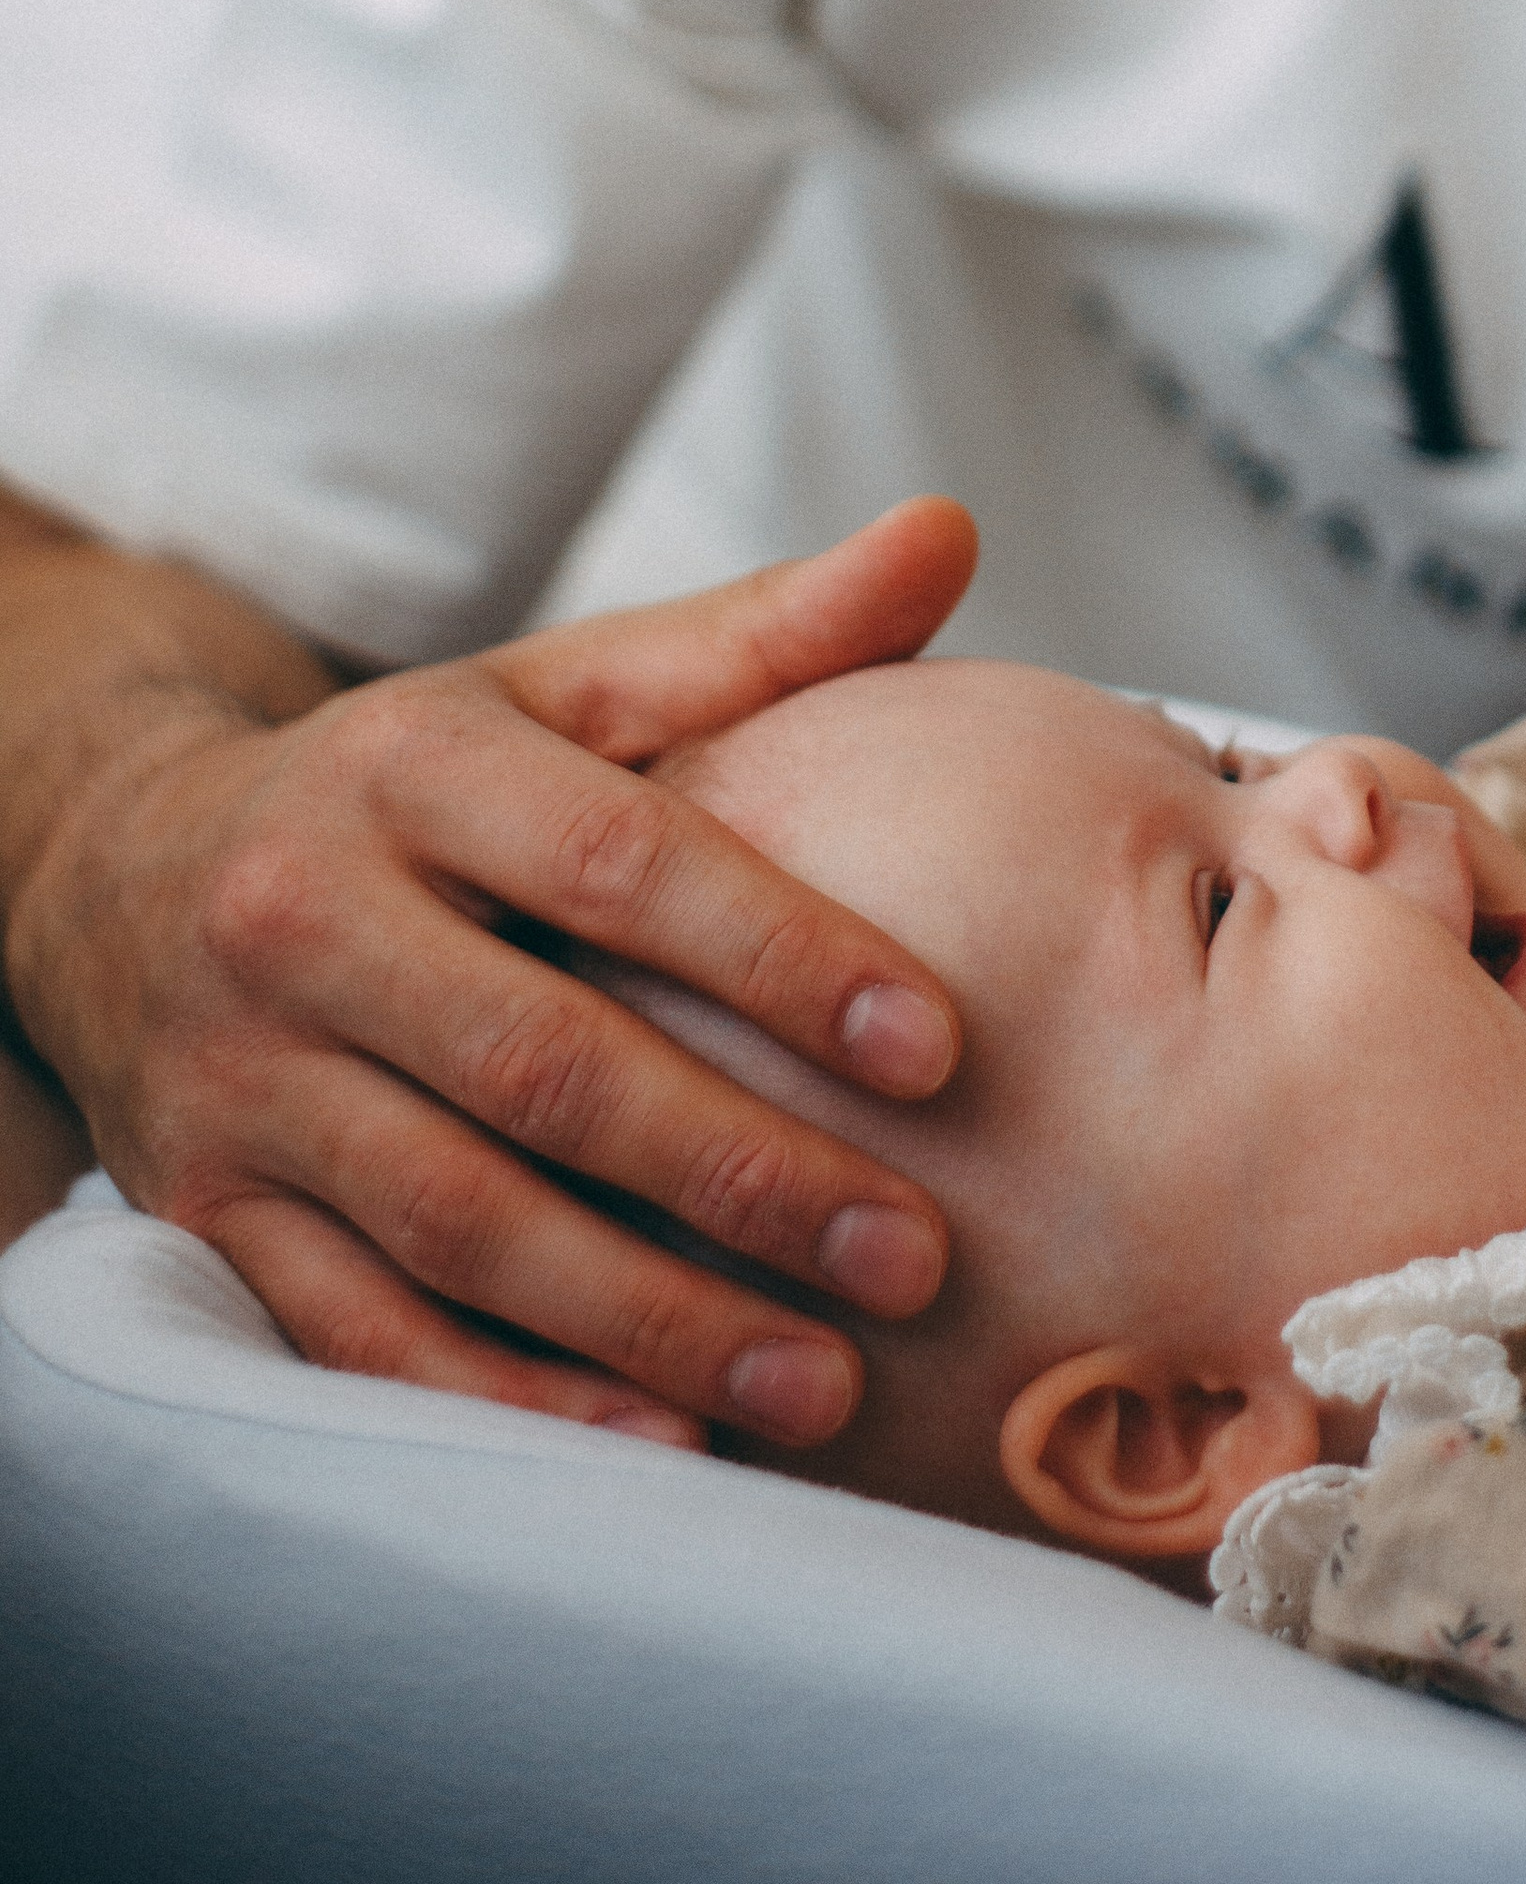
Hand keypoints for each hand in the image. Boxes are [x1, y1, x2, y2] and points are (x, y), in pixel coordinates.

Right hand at [8, 500, 977, 1447]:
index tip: (937, 1045)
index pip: (618, 864)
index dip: (782, 955)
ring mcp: (246, 1078)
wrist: (130, 864)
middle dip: (742, 1173)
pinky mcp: (206, 1211)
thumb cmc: (422, 778)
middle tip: (915, 1254)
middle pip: (545, 1065)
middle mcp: (306, 918)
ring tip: (827, 1378)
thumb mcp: (564, 684)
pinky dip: (507, 1400)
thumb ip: (761, 632)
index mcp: (412, 767)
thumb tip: (949, 532)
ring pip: (459, 1220)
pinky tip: (656, 1440)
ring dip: (649, 1318)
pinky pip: (358, 1330)